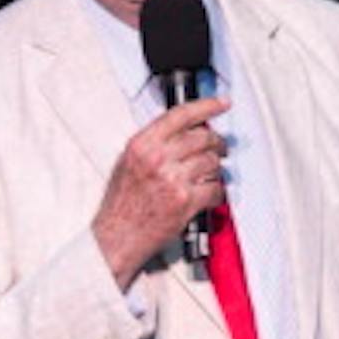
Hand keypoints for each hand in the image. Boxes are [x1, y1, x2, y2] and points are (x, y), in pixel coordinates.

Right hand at [92, 97, 230, 287]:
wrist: (117, 236)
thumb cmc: (121, 203)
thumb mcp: (128, 162)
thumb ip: (154, 144)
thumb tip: (185, 131)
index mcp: (142, 144)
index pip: (181, 115)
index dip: (206, 106)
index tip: (221, 103)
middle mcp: (157, 158)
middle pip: (203, 137)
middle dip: (217, 143)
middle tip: (221, 148)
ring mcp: (172, 179)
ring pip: (212, 162)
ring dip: (216, 170)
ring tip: (209, 176)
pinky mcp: (185, 201)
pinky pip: (215, 189)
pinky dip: (217, 193)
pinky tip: (210, 196)